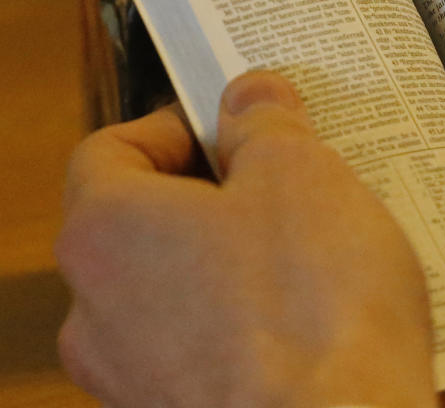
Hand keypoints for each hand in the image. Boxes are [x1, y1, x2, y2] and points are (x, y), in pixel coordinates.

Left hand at [57, 71, 436, 406]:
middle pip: (148, 220)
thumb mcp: (301, 175)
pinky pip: (209, 345)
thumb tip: (252, 99)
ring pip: (181, 288)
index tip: (235, 122)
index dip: (177, 124)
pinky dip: (250, 321)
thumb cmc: (313, 312)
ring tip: (315, 251)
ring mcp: (135, 375)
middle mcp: (99, 310)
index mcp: (108, 232)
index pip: (112, 148)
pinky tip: (314, 318)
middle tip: (288, 180)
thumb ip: (265, 123)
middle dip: (219, 192)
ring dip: (237, 259)